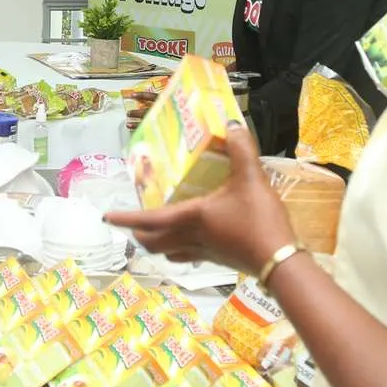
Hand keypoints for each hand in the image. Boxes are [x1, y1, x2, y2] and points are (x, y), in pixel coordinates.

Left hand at [105, 124, 294, 275]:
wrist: (280, 261)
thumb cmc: (260, 220)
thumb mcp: (252, 178)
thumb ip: (241, 149)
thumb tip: (231, 125)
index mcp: (191, 216)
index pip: (148, 219)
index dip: (125, 218)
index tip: (106, 216)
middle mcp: (190, 236)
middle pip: (152, 242)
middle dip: (137, 234)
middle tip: (130, 224)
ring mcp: (203, 252)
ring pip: (167, 252)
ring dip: (154, 244)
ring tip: (152, 232)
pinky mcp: (217, 260)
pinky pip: (187, 256)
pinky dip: (178, 250)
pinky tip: (187, 244)